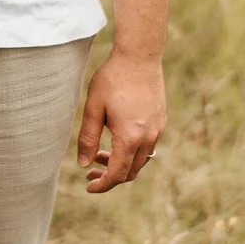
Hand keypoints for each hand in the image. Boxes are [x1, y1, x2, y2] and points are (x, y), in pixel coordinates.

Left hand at [77, 48, 164, 193]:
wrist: (140, 56)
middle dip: (110, 177)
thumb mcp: (93, 108)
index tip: (89, 187)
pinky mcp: (160, 121)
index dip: (102, 185)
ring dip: (122, 164)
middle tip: (90, 172)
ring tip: (101, 154)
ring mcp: (157, 130)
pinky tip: (117, 139)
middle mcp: (148, 138)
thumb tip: (83, 165)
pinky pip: (148, 147)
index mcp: (130, 138)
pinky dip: (132, 152)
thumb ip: (88, 139)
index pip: (117, 174)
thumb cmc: (112, 79)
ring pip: (141, 161)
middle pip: (131, 172)